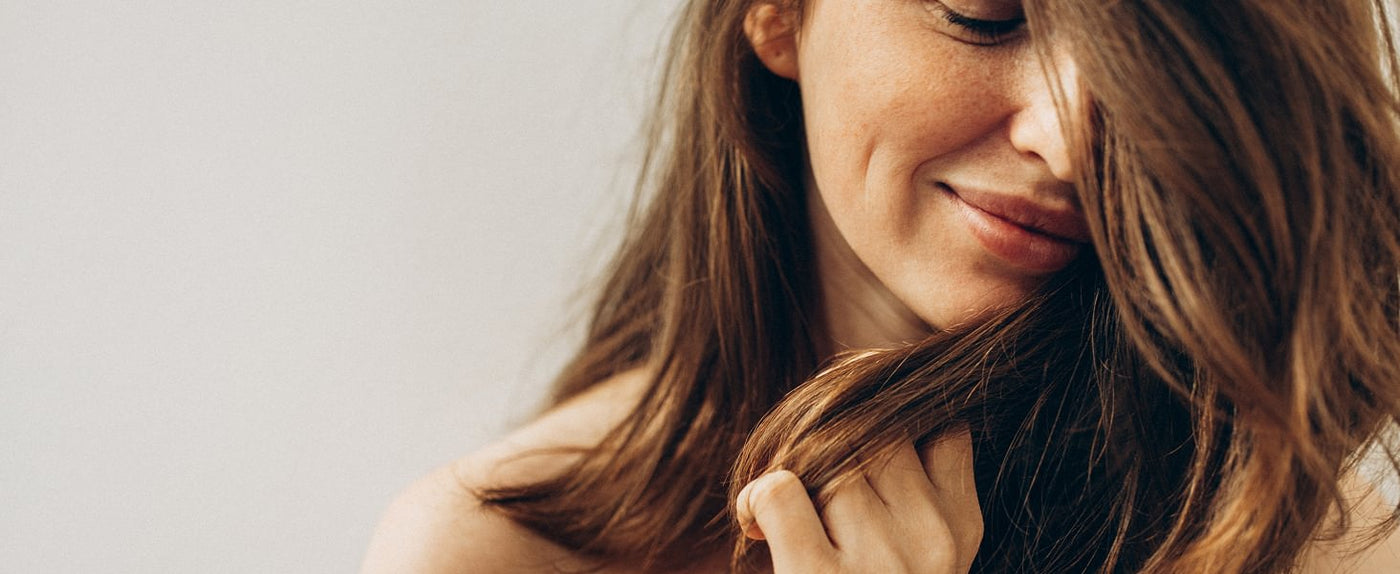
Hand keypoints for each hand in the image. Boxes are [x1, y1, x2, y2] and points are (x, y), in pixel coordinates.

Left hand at [734, 432, 981, 572]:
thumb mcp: (921, 560)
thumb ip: (909, 500)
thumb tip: (859, 420)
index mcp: (960, 534)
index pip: (939, 429)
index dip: (889, 418)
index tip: (851, 431)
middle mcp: (930, 542)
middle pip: (874, 435)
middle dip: (830, 443)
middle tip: (801, 475)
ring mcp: (878, 561)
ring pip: (826, 456)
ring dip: (790, 470)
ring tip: (778, 510)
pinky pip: (781, 491)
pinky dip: (756, 498)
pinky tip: (754, 524)